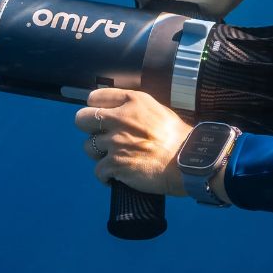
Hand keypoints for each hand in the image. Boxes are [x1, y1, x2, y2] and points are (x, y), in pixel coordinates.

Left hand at [76, 89, 192, 196]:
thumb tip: (118, 113)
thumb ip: (135, 108)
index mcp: (133, 101)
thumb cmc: (179, 138)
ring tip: (115, 158)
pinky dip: (106, 176)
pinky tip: (117, 176)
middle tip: (102, 137)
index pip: (95, 97)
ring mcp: (116, 142)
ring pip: (88, 147)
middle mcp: (121, 119)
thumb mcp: (159, 110)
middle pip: (81, 119)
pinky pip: (98, 171)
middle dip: (89, 128)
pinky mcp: (115, 164)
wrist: (190, 162)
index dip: (96, 108)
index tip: (101, 117)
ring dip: (99, 154)